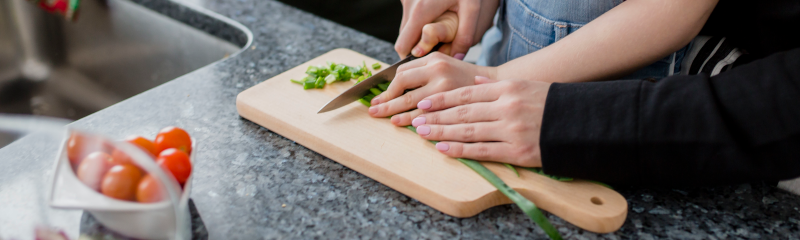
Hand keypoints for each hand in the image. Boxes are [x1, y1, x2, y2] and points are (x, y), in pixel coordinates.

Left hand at [367, 52, 495, 123]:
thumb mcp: (446, 67)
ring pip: (412, 102)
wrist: (496, 87)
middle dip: (386, 100)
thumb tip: (393, 88)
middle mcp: (438, 69)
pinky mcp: (453, 102)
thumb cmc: (466, 80)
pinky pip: (426, 114)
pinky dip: (412, 121)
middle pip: (402, 85)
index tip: (380, 98)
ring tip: (388, 120)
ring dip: (396, 113)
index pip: (402, 73)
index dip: (389, 88)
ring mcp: (445, 86)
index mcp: (434, 59)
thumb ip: (425, 74)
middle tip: (374, 110)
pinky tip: (406, 126)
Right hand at [396, 0, 499, 57]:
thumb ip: (465, 36)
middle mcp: (409, 2)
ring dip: (419, 34)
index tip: (431, 60)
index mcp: (421, 10)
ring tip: (443, 30)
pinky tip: (439, 17)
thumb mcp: (474, 10)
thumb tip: (457, 58)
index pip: (403, 46)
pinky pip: (410, 16)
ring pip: (406, 27)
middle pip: (403, 38)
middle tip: (441, 46)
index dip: (413, 58)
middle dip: (418, 46)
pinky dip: (420, 22)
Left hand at [411, 77, 550, 166]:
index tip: (425, 103)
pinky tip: (443, 148)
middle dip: (437, 117)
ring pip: (468, 130)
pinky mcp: (517, 151)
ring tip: (423, 134)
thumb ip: (498, 86)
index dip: (443, 99)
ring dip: (442, 132)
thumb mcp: (526, 87)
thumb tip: (475, 83)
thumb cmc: (550, 105)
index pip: (467, 93)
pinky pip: (482, 151)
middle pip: (463, 112)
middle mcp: (507, 107)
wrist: (581, 125)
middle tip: (417, 120)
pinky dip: (460, 150)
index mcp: (508, 89)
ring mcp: (511, 130)